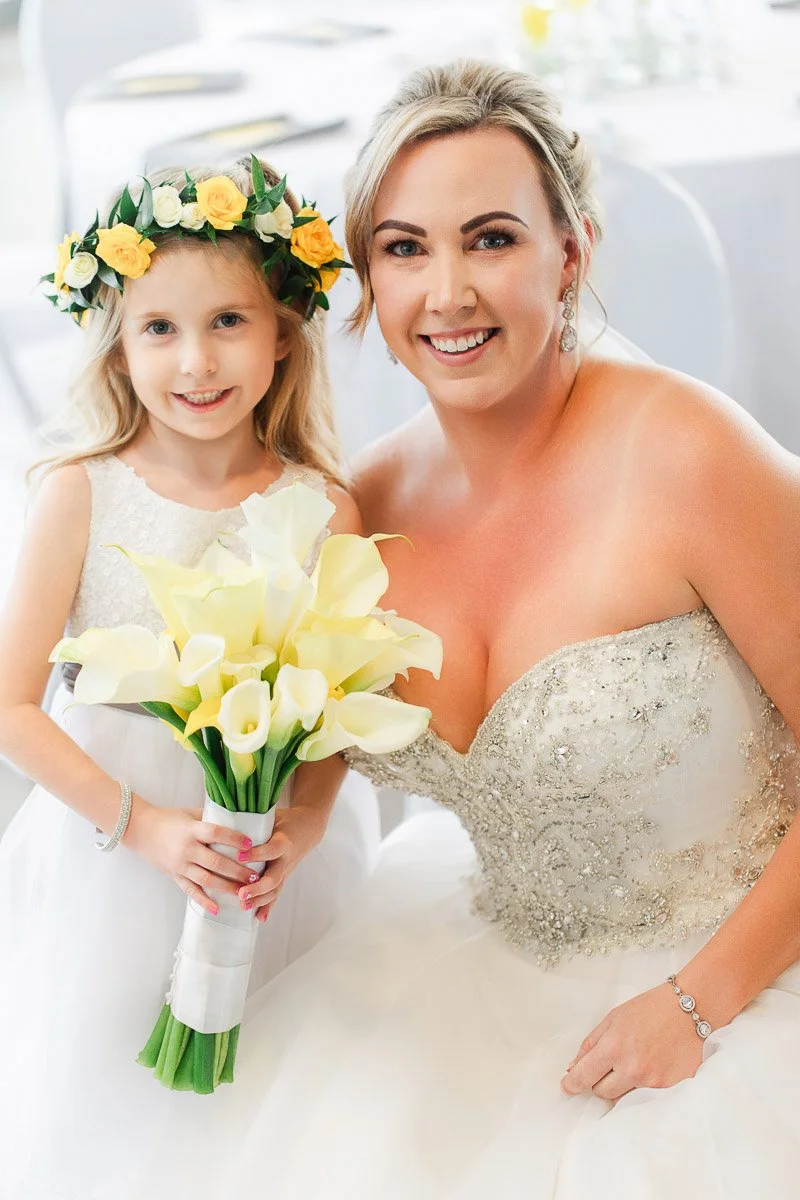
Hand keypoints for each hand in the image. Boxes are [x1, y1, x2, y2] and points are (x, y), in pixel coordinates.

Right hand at [124, 797, 259, 915]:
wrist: (140, 830)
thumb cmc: (168, 818)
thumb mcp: (190, 813)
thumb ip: (211, 818)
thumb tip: (237, 819)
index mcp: (191, 830)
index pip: (216, 834)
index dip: (234, 839)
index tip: (251, 844)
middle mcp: (186, 849)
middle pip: (215, 862)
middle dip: (237, 870)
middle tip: (256, 876)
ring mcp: (180, 865)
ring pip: (206, 880)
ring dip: (227, 887)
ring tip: (245, 892)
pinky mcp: (175, 876)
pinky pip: (191, 891)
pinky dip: (204, 901)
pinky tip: (217, 909)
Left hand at [236, 804, 326, 922]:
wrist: (308, 828)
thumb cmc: (284, 820)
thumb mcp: (272, 817)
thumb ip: (254, 821)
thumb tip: (226, 816)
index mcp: (283, 841)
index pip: (270, 850)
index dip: (256, 854)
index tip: (240, 856)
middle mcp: (286, 859)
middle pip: (274, 877)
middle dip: (257, 888)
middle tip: (240, 894)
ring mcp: (286, 870)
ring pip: (275, 889)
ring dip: (259, 900)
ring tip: (243, 906)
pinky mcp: (284, 877)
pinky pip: (276, 894)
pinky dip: (268, 906)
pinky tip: (259, 918)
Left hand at [560, 983, 704, 1101]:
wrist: (688, 1010)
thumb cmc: (649, 1009)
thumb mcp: (613, 1018)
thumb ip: (591, 1044)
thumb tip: (574, 1067)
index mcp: (614, 1048)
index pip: (584, 1076)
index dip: (572, 1084)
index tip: (567, 1086)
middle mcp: (632, 1069)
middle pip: (602, 1092)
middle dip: (599, 1081)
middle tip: (608, 1066)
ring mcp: (653, 1082)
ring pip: (623, 1098)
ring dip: (621, 1086)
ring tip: (632, 1063)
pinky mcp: (670, 1089)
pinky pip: (646, 1099)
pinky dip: (642, 1088)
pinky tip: (649, 1070)